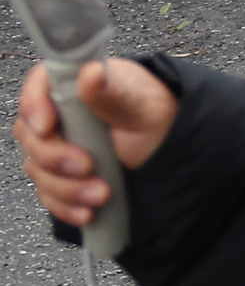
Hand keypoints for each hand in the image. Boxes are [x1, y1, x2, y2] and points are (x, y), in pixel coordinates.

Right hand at [18, 57, 173, 232]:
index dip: (34, 107)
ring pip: (38, 170)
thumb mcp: (140, 103)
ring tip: (102, 193)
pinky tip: (87, 211)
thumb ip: (113, 92)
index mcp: (76, 84)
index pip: (38, 88)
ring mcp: (58, 145)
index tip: (47, 128)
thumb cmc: (156, 115)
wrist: (171, 147)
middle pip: (32, 136)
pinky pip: (49, 193)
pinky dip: (66, 205)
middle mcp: (60, 114)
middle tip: (87, 166)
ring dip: (66, 188)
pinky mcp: (61, 174)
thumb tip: (91, 73)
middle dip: (56, 158)